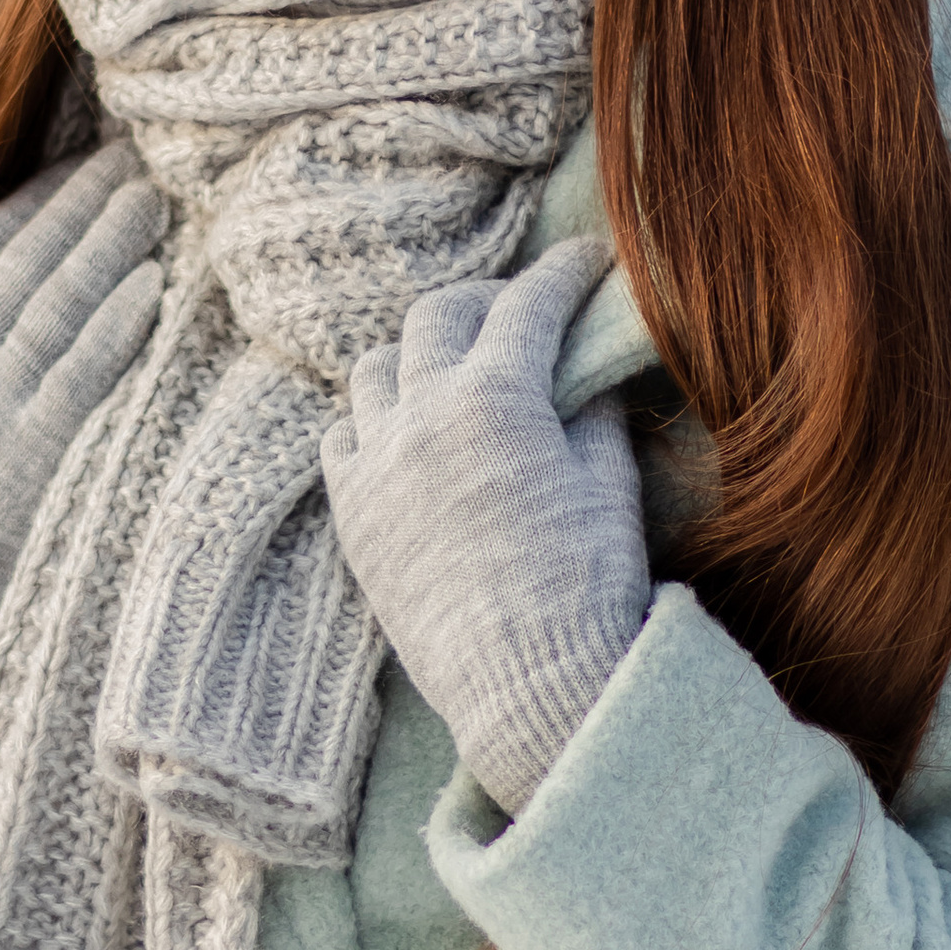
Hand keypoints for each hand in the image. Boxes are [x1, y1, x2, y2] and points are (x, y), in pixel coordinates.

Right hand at [0, 141, 166, 753]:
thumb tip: (12, 283)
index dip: (45, 194)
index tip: (87, 158)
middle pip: (36, 258)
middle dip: (90, 198)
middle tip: (142, 153)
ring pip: (62, 303)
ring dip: (114, 243)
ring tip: (156, 197)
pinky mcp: (26, 459)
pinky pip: (81, 377)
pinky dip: (117, 325)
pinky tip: (151, 285)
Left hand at [322, 236, 650, 812]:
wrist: (530, 686)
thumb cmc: (587, 588)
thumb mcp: (609, 483)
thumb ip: (590, 412)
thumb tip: (586, 374)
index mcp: (494, 399)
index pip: (527, 304)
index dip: (563, 273)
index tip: (586, 263)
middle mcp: (420, 418)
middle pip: (436, 317)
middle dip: (483, 302)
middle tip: (519, 314)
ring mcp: (376, 467)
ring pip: (374, 370)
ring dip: (416, 356)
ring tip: (454, 372)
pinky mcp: (353, 518)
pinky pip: (341, 438)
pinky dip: (372, 421)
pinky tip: (406, 435)